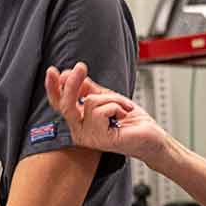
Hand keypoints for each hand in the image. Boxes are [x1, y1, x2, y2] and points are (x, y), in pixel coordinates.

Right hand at [46, 62, 170, 167]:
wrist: (152, 137)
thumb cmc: (131, 121)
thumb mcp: (108, 98)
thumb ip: (89, 89)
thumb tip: (70, 74)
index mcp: (79, 122)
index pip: (60, 104)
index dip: (53, 88)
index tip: (53, 71)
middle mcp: (80, 132)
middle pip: (66, 104)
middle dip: (72, 83)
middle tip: (81, 66)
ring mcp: (89, 137)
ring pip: (90, 101)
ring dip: (112, 98)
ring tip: (123, 106)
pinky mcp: (101, 139)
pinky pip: (102, 110)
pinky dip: (117, 106)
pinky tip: (124, 115)